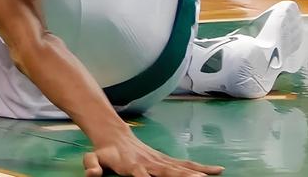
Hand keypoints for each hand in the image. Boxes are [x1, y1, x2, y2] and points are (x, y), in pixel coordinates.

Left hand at [83, 129, 222, 176]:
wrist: (113, 135)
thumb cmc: (105, 152)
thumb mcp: (93, 158)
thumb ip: (91, 166)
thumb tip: (92, 174)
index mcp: (131, 165)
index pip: (140, 175)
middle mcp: (148, 162)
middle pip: (167, 170)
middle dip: (182, 176)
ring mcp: (158, 160)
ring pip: (180, 166)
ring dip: (196, 171)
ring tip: (214, 174)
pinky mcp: (165, 160)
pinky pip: (184, 164)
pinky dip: (200, 167)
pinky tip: (216, 170)